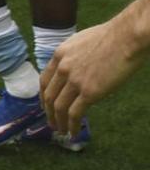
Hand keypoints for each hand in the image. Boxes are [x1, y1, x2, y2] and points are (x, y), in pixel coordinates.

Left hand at [41, 17, 144, 134]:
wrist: (126, 38)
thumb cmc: (111, 37)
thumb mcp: (81, 42)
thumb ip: (72, 56)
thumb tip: (75, 67)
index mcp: (59, 55)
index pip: (44, 80)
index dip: (43, 96)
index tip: (46, 105)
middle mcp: (62, 68)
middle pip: (49, 96)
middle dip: (49, 112)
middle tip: (52, 123)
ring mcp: (75, 81)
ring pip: (59, 107)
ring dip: (58, 122)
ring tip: (61, 131)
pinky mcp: (90, 92)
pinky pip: (75, 113)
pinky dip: (71, 125)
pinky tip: (73, 132)